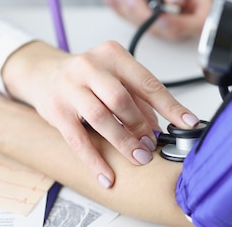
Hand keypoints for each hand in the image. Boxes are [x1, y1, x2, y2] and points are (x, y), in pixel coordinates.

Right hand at [1, 40, 199, 188]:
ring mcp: (70, 87)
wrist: (44, 73)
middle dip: (141, 125)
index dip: (170, 106)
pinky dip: (94, 160)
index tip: (188, 123)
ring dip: (123, 141)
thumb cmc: (87, 77)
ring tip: (139, 157)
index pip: (147, 82)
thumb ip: (138, 98)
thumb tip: (159, 127)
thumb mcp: (115, 77)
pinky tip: (107, 175)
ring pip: (101, 118)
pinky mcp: (56, 110)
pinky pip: (78, 139)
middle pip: (122, 99)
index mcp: (113, 55)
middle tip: (152, 145)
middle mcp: (90, 66)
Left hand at [105, 0, 213, 39]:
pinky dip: (124, 12)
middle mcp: (189, 20)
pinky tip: (112, 1)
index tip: (159, 16)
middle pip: (168, 30)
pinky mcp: (158, 22)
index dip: (176, 24)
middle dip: (144, 16)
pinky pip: (140, 21)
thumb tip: (175, 1)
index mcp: (204, 8)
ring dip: (130, 13)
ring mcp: (173, 23)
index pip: (195, 24)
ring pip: (151, 28)